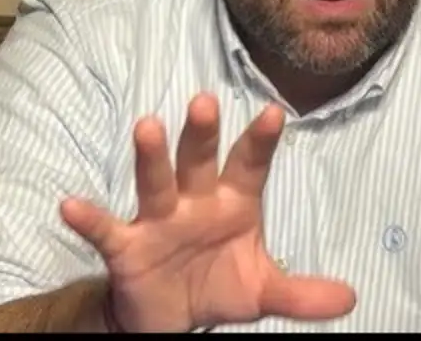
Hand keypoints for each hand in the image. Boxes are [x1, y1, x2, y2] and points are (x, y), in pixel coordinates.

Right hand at [59, 93, 356, 331]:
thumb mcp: (264, 293)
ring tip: (146, 125)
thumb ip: (302, 294)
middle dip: (201, 134)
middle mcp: (194, 201)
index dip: (260, 141)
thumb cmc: (219, 286)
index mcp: (234, 202)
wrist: (173, 319)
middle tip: (204, 102)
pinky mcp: (126, 247)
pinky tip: (70, 204)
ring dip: (150, 156)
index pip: (250, 165)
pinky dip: (88, 218)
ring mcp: (158, 220)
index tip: (274, 112)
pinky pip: (106, 230)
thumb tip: (350, 297)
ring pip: (154, 182)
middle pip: (198, 161)